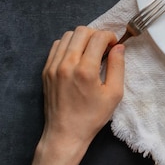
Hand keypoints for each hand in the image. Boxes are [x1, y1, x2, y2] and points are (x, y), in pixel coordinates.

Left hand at [8, 27, 124, 164]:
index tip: (114, 46)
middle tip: (103, 47)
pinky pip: (56, 46)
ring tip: (89, 51)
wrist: (65, 133)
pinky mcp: (46, 70)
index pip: (98, 37)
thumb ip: (117, 67)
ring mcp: (53, 66)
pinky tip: (76, 57)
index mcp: (85, 70)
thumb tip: (118, 47)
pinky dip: (68, 45)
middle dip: (96, 34)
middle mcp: (67, 64)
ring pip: (67, 35)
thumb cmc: (92, 117)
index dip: (109, 37)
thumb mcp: (114, 94)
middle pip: (82, 31)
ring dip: (82, 38)